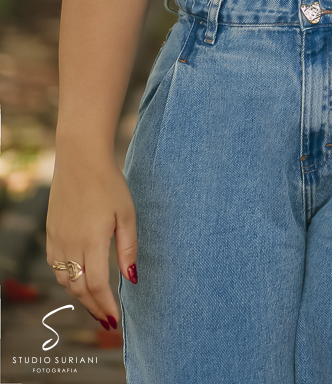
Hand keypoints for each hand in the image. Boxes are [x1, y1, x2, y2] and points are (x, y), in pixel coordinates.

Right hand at [46, 154, 137, 327]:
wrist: (80, 159)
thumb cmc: (108, 184)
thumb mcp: (127, 213)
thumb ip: (128, 247)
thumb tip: (131, 279)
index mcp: (92, 240)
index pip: (97, 285)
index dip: (106, 305)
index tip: (116, 320)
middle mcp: (70, 244)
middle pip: (79, 288)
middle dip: (94, 307)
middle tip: (107, 320)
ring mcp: (57, 239)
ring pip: (64, 280)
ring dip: (79, 296)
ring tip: (96, 304)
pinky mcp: (50, 233)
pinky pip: (56, 266)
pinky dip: (67, 280)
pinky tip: (79, 280)